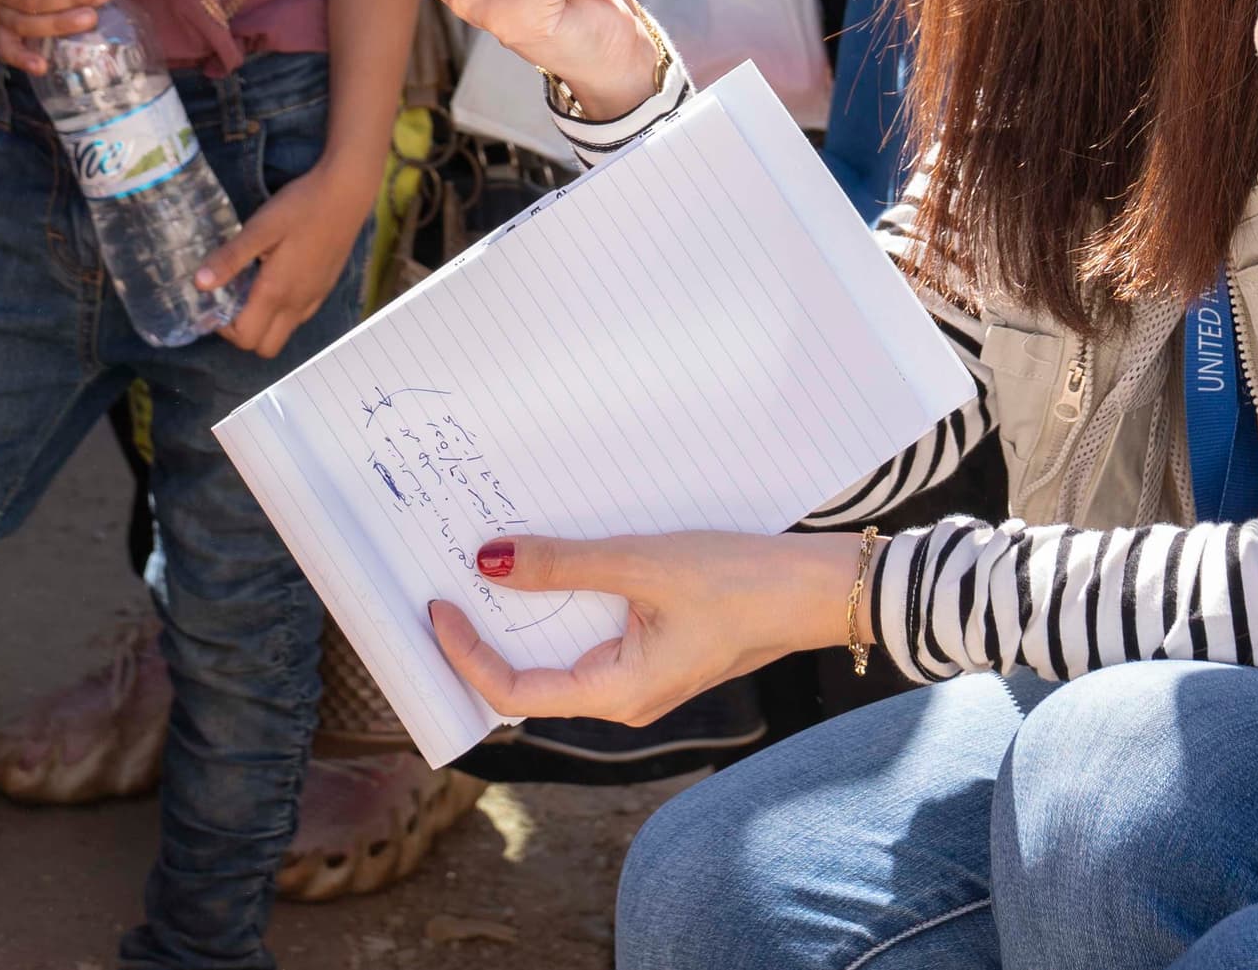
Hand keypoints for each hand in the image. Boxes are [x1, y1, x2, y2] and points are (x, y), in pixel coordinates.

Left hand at [195, 157, 377, 357]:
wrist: (347, 193)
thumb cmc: (300, 208)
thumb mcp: (259, 228)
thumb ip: (230, 258)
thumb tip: (199, 284)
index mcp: (276, 292)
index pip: (246, 338)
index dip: (225, 328)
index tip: (217, 301)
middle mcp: (297, 304)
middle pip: (265, 347)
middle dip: (243, 333)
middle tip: (233, 300)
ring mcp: (314, 298)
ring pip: (283, 333)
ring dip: (263, 323)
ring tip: (252, 288)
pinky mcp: (325, 288)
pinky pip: (299, 317)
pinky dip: (282, 312)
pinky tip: (277, 279)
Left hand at [425, 528, 860, 721]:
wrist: (820, 589)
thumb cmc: (742, 581)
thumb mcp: (642, 564)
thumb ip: (563, 565)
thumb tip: (489, 560)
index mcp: (618, 694)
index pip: (514, 692)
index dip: (466, 655)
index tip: (437, 607)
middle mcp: (624, 696)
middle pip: (531, 676)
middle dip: (486, 631)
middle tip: (444, 580)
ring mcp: (641, 675)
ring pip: (560, 651)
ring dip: (523, 613)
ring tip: (485, 564)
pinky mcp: (657, 648)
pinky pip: (592, 632)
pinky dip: (561, 601)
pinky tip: (547, 564)